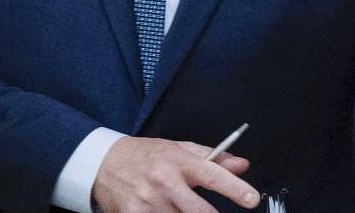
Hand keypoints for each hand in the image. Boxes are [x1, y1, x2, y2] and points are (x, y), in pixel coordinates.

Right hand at [92, 136, 259, 212]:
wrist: (103, 163)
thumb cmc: (144, 155)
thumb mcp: (178, 148)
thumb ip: (212, 158)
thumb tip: (241, 165)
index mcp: (178, 161)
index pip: (213, 175)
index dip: (235, 188)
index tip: (251, 198)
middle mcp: (164, 181)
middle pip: (200, 211)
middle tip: (205, 211)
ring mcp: (149, 202)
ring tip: (174, 205)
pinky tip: (162, 210)